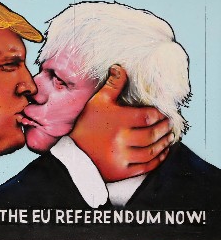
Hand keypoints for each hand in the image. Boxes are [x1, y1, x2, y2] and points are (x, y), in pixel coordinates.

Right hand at [70, 65, 172, 181]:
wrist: (71, 153)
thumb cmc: (85, 125)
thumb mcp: (96, 102)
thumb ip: (111, 85)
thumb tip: (120, 67)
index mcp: (117, 121)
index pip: (148, 116)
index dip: (159, 115)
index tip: (162, 113)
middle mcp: (121, 140)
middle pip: (152, 134)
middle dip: (164, 129)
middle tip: (169, 125)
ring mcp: (121, 157)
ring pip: (151, 151)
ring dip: (163, 144)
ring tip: (168, 138)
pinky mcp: (121, 171)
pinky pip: (145, 167)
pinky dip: (157, 160)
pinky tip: (161, 153)